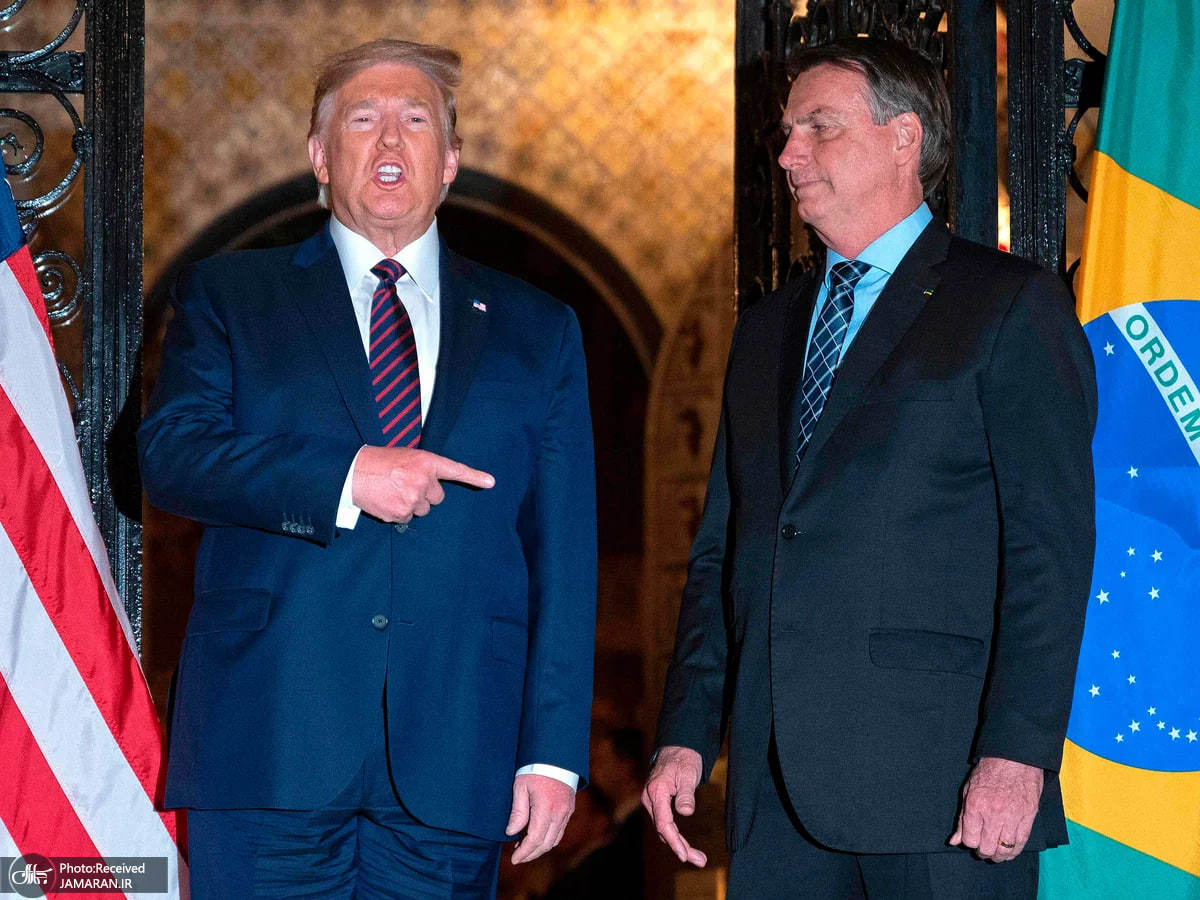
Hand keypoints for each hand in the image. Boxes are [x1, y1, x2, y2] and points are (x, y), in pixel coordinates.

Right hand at [351, 446, 493, 522]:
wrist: (352, 472)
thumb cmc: (378, 462)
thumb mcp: (406, 457)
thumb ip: (423, 469)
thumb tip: (433, 484)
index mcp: (426, 462)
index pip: (455, 470)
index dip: (475, 476)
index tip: (490, 482)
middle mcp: (423, 480)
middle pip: (437, 498)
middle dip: (424, 495)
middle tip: (405, 485)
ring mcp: (413, 498)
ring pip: (422, 510)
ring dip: (411, 504)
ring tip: (392, 491)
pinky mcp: (400, 513)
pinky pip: (406, 519)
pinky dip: (397, 513)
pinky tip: (386, 501)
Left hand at [506, 774, 575, 863]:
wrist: (556, 755)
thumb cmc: (535, 768)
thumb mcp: (520, 786)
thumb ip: (518, 812)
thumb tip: (511, 832)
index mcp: (546, 808)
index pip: (535, 839)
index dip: (524, 852)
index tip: (513, 859)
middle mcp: (559, 813)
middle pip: (545, 844)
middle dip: (531, 854)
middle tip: (517, 857)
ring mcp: (566, 812)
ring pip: (554, 840)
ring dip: (540, 848)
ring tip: (524, 848)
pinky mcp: (569, 809)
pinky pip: (560, 831)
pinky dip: (548, 839)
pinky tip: (537, 837)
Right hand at [641, 745, 706, 866]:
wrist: (676, 749)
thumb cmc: (683, 760)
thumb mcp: (688, 774)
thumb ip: (686, 794)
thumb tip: (686, 812)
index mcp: (656, 792)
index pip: (663, 823)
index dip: (674, 841)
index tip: (684, 855)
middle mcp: (650, 799)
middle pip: (663, 830)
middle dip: (680, 847)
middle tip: (701, 861)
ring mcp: (652, 803)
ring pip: (664, 829)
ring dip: (679, 844)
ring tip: (698, 858)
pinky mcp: (657, 805)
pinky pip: (665, 824)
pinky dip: (675, 836)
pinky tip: (686, 846)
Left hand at [949, 756, 1043, 861]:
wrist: (1015, 758)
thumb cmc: (989, 771)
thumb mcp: (968, 790)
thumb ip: (962, 818)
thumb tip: (954, 841)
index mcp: (975, 806)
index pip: (970, 839)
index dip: (969, 843)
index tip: (971, 841)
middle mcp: (993, 814)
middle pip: (986, 848)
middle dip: (983, 852)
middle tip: (983, 849)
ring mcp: (1012, 817)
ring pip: (1004, 849)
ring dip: (999, 855)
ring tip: (996, 853)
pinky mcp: (1028, 817)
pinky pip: (1021, 843)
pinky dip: (1014, 851)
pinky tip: (1009, 850)